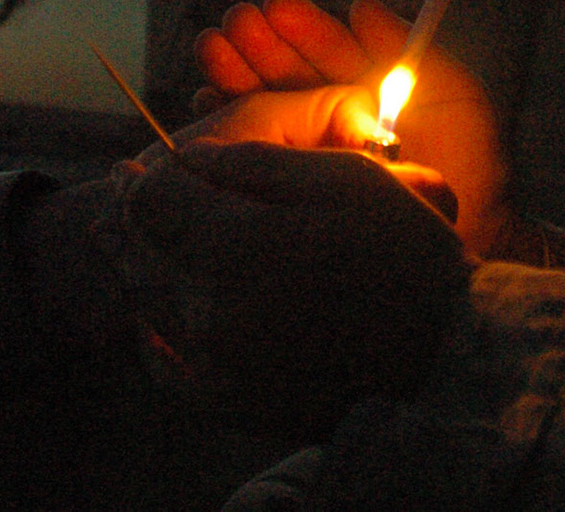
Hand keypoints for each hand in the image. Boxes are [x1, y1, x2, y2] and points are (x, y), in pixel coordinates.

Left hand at [105, 141, 469, 437]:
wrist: (445, 354)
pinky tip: (152, 307)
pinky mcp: (226, 402)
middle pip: (145, 249)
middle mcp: (214, 313)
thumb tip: (192, 161)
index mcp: (241, 248)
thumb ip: (256, 163)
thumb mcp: (344, 179)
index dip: (149, 175)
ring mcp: (216, 366)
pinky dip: (150, 327)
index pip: (155, 200)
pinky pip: (163, 361)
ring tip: (119, 235)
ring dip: (132, 262)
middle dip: (134, 213)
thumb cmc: (405, 255)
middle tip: (122, 187)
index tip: (147, 163)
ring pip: (147, 301)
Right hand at [194, 0, 512, 254]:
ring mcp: (308, 151)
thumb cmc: (469, 163)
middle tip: (237, 23)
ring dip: (234, 74)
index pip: (325, 49)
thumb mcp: (450, 95)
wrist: (472, 233)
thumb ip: (404, 51)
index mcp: (365, 88)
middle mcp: (331, 115)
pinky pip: (251, 154)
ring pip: (260, 105)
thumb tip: (360, 4)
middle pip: (285, 71)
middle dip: (258, 44)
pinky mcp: (290, 187)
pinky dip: (225, 127)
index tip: (276, 7)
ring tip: (213, 48)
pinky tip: (206, 100)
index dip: (301, 27)